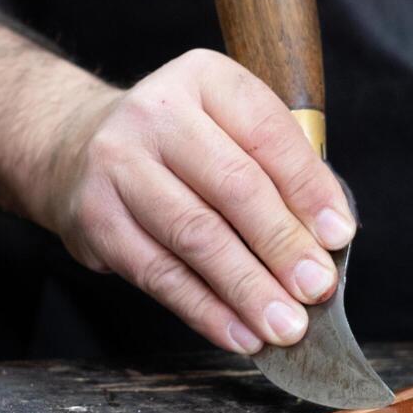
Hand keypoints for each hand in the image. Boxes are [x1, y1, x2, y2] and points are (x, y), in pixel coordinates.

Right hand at [36, 49, 355, 355]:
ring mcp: (118, 164)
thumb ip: (279, 169)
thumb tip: (329, 237)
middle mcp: (155, 113)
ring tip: (284, 324)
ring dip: (247, 288)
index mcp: (204, 78)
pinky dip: (205, 311)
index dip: (308, 188)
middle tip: (316, 288)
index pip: (267, 133)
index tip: (338, 236)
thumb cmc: (178, 144)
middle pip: (232, 186)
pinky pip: (159, 274)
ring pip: (195, 236)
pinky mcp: (95, 218)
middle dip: (282, 244)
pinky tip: (239, 333)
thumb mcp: (228, 127)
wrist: (74, 146)